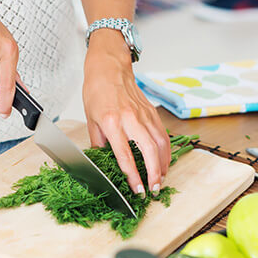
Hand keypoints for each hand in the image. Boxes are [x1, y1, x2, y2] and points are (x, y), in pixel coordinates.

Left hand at [82, 31, 168, 194]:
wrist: (109, 67)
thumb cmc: (97, 91)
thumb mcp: (91, 119)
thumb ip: (98, 143)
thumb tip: (103, 162)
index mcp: (112, 123)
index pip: (125, 156)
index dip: (133, 176)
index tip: (137, 190)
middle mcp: (130, 119)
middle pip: (148, 151)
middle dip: (153, 174)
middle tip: (154, 189)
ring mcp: (144, 115)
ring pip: (160, 144)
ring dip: (162, 165)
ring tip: (161, 180)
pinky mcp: (151, 112)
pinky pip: (163, 134)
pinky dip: (166, 151)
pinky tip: (164, 162)